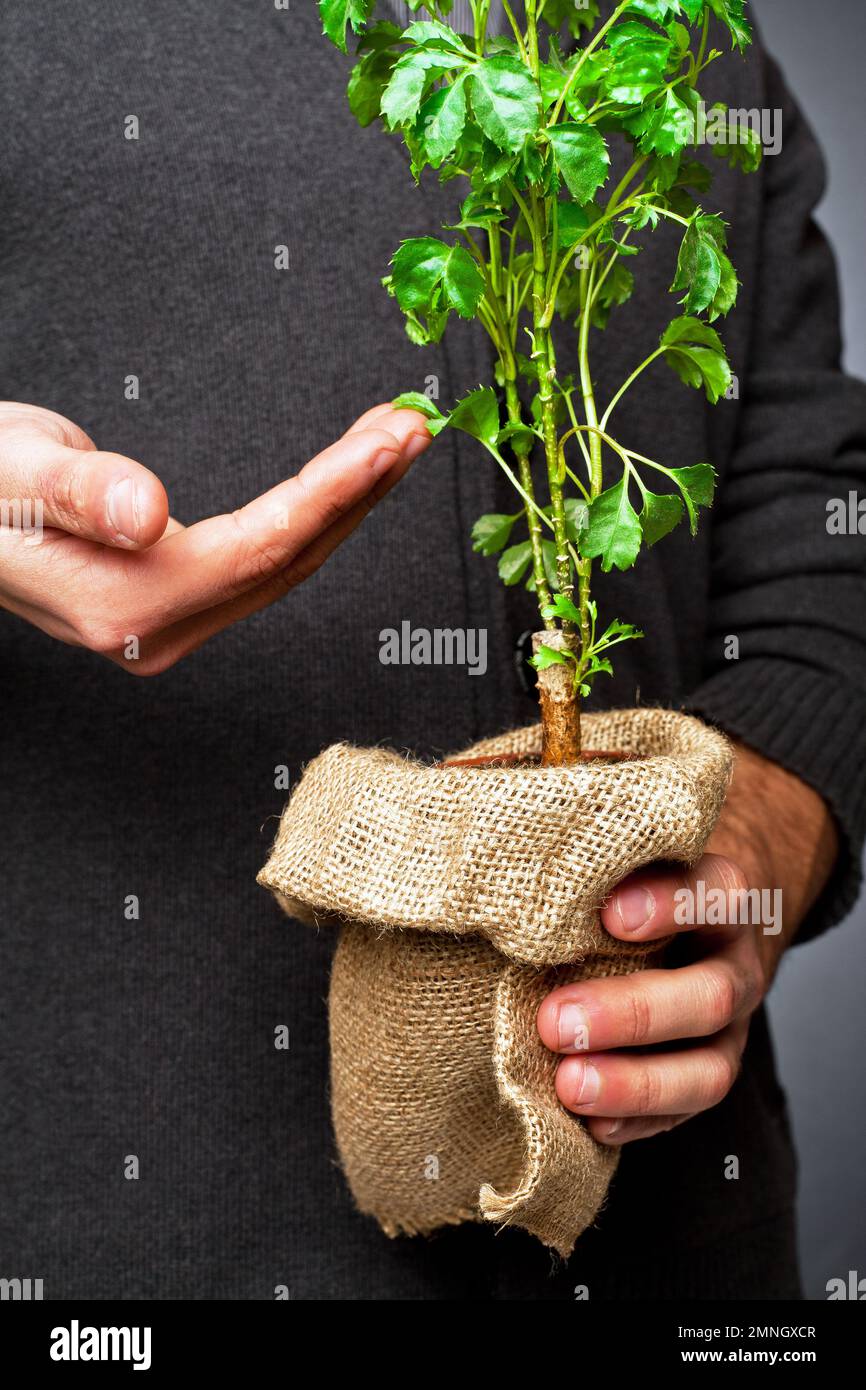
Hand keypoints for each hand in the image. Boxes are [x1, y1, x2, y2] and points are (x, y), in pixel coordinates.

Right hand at [0, 400, 429, 673]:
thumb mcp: (12, 471)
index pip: (257, 548)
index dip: (330, 494)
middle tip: (413, 425)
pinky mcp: (175, 605)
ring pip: (284, 565)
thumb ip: (80, 491)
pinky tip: (343, 480)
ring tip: (394, 440)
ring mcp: (169, 625)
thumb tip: (146, 512)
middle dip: (358, 492)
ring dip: (346, 503)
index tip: (387, 441)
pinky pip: (264, 563)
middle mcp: (156, 630)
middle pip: (287, 561)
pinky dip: (312, 516)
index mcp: (123, 603)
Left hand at [537, 740, 838, 1143]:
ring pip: (709, 1065)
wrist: (701, 902)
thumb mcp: (616, 826)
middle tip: (555, 1019)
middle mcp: (732, 956)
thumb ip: (564, 815)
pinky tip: (592, 1127)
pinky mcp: (709, 1065)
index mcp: (716, 883)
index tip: (607, 913)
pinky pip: (691, 1109)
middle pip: (709, 992)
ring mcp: (728, 1021)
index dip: (667, 903)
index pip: (711, 889)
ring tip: (568, 1086)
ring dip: (638, 1081)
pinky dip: (644, 1121)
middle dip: (633, 1012)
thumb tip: (458, 791)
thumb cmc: (632, 861)